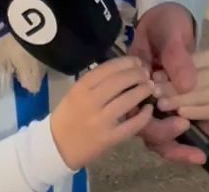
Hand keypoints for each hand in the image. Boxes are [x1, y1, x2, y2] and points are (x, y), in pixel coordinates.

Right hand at [49, 55, 155, 170]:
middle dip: (137, 74)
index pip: (107, 69)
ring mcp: (100, 121)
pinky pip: (132, 125)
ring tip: (150, 87)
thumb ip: (96, 82)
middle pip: (120, 81)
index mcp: (80, 89)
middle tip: (146, 74)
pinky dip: (144, 116)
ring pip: (128, 100)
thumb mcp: (75, 93)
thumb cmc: (68, 116)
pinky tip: (148, 109)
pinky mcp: (109, 138)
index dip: (126, 62)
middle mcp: (90, 102)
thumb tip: (124, 70)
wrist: (58, 147)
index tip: (136, 61)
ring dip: (143, 91)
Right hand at [130, 3, 208, 164]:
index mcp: (134, 87)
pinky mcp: (185, 104)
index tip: (180, 124)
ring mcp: (165, 105)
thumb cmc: (163, 24)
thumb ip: (175, 57)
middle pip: (154, 134)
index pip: (138, 117)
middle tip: (198, 153)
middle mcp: (147, 102)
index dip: (156, 128)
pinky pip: (195, 121)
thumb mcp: (167, 34)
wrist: (172, 18)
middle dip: (175, 147)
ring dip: (193, 145)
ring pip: (173, 134)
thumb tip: (187, 85)